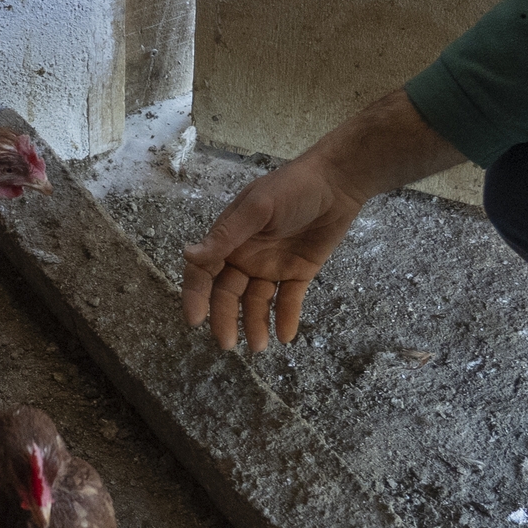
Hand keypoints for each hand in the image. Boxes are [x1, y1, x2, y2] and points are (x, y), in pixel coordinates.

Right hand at [180, 89, 460, 352]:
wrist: (338, 183)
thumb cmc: (292, 188)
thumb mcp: (258, 208)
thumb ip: (226, 235)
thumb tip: (189, 254)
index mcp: (230, 239)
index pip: (204, 272)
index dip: (196, 296)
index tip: (195, 321)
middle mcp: (246, 256)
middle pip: (228, 293)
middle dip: (225, 318)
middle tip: (227, 343)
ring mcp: (272, 266)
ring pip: (257, 302)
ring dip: (254, 323)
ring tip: (260, 345)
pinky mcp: (298, 273)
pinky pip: (289, 300)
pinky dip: (286, 318)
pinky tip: (286, 335)